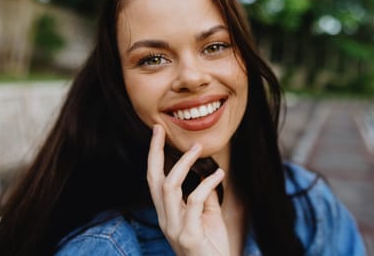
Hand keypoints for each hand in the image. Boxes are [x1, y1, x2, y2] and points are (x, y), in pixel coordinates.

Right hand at [147, 125, 229, 255]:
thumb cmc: (212, 246)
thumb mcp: (207, 217)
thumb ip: (205, 197)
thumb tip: (208, 174)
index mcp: (167, 214)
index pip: (154, 181)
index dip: (153, 156)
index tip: (157, 134)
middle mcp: (166, 220)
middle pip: (154, 180)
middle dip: (155, 152)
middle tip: (160, 130)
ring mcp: (175, 228)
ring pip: (170, 187)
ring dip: (183, 164)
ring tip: (198, 148)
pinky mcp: (189, 235)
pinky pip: (194, 201)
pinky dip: (207, 184)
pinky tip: (219, 175)